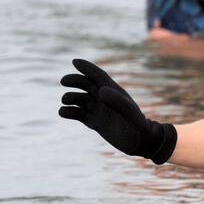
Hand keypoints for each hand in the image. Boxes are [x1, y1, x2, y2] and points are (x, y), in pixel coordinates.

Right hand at [58, 58, 176, 163]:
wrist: (140, 143)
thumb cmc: (138, 127)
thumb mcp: (130, 114)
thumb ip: (118, 102)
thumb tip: (100, 90)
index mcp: (114, 92)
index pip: (98, 76)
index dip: (87, 67)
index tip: (74, 61)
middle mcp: (105, 99)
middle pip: (86, 84)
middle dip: (74, 80)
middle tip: (63, 81)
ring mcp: (99, 110)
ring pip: (79, 99)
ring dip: (70, 97)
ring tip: (66, 101)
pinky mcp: (94, 122)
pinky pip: (78, 114)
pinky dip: (69, 112)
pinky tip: (63, 112)